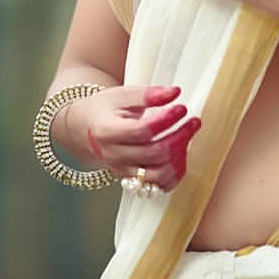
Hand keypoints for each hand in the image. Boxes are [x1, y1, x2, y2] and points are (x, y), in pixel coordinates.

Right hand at [67, 84, 200, 191]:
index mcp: (107, 131)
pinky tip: (181, 154)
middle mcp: (113, 155)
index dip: (165, 120)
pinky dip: (174, 174)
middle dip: (179, 137)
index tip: (181, 108)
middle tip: (193, 121)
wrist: (86, 128)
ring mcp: (122, 171)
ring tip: (186, 137)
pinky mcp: (132, 180)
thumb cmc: (105, 109)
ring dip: (179, 156)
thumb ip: (148, 94)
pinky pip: (158, 186)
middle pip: (153, 153)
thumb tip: (175, 92)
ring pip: (158, 175)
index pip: (141, 131)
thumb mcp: (122, 95)